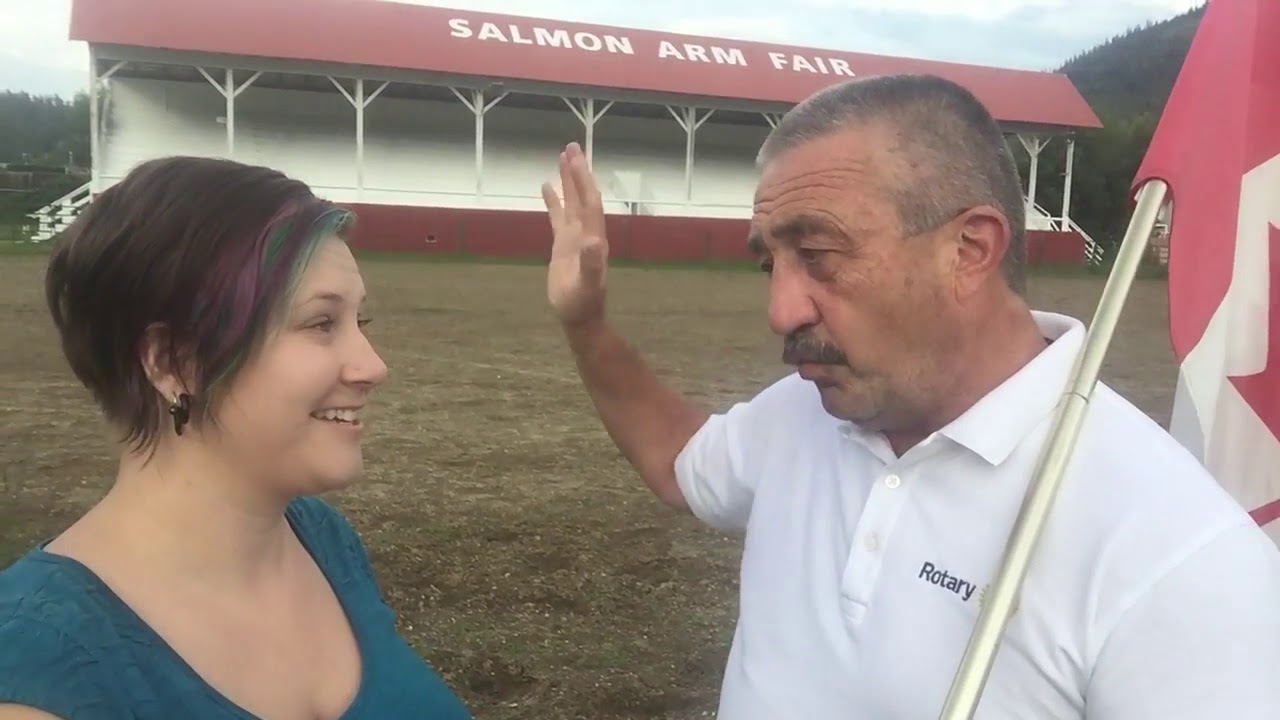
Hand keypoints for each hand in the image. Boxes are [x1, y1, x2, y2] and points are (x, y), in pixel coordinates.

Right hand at [541, 142, 607, 328]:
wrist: (579, 316)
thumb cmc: (583, 302)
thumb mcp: (587, 284)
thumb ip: (591, 264)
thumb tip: (593, 242)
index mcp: (594, 237)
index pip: (589, 201)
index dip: (584, 180)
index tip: (576, 158)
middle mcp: (587, 232)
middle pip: (582, 195)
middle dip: (577, 172)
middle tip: (571, 146)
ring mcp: (575, 237)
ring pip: (572, 202)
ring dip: (568, 181)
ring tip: (561, 156)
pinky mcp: (563, 245)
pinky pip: (558, 216)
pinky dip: (554, 200)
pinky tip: (547, 186)